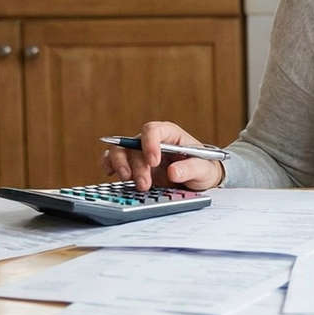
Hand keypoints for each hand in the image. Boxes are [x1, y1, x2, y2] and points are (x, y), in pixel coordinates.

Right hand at [99, 120, 225, 191]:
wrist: (198, 180)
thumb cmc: (203, 168)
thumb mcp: (203, 169)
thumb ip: (191, 169)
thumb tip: (173, 172)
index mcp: (169, 134)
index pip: (153, 130)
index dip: (149, 143)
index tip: (154, 161)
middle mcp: (151, 141)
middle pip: (134, 145)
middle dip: (137, 165)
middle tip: (145, 184)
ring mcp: (139, 153)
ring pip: (120, 151)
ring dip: (121, 166)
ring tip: (130, 181)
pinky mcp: (132, 166)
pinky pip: (113, 161)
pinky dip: (109, 166)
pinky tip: (110, 174)